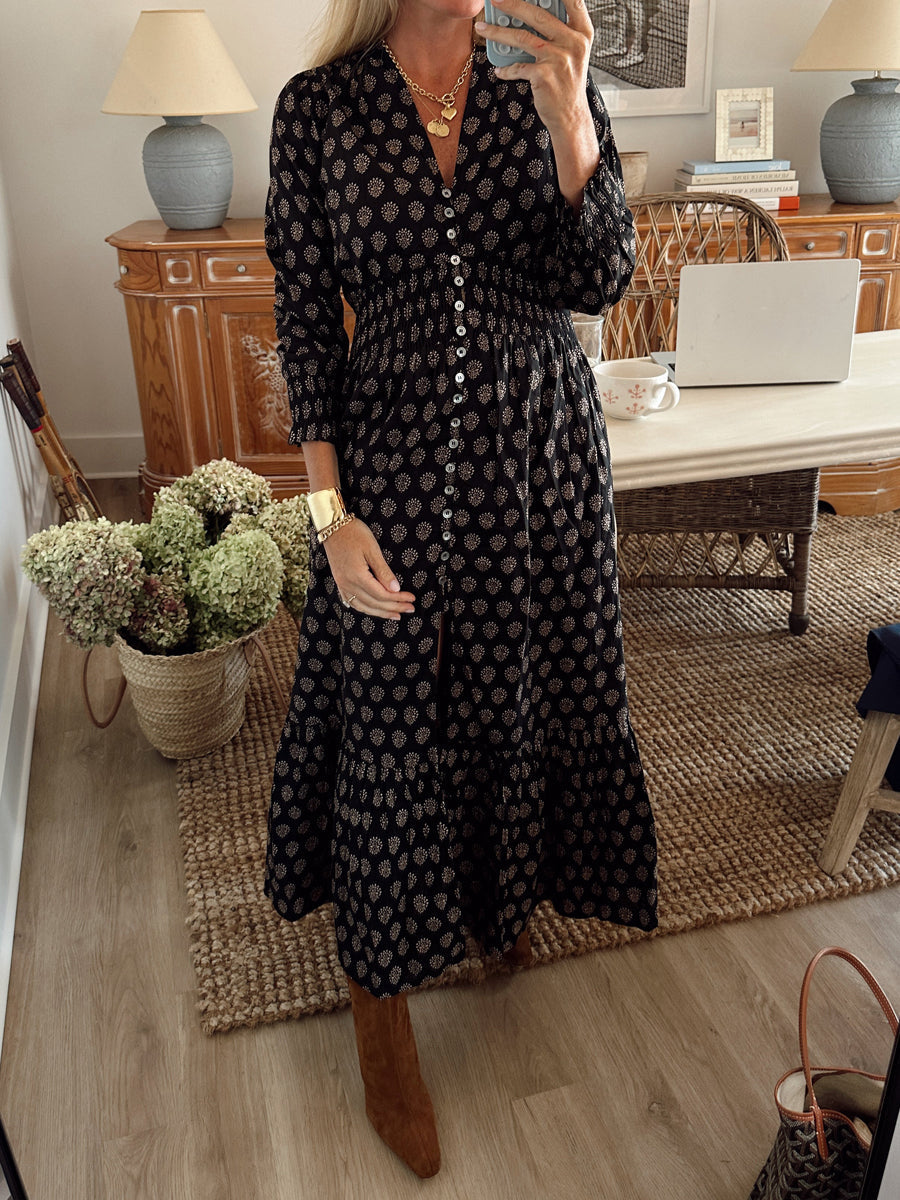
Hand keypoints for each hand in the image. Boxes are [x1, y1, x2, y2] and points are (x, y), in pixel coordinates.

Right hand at [322, 517, 415, 620]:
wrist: (332, 527)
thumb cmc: (354, 534)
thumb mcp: (372, 549)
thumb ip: (383, 571)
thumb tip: (395, 589)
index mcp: (357, 576)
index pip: (381, 594)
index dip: (398, 599)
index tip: (411, 599)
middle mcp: (348, 584)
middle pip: (374, 603)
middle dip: (394, 608)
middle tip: (410, 608)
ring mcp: (342, 585)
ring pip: (364, 607)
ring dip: (381, 613)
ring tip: (396, 615)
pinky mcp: (340, 583)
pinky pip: (354, 603)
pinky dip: (367, 609)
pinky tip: (375, 610)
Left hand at [475, 0, 594, 137]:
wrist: (570, 116)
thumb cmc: (567, 83)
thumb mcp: (572, 53)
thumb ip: (559, 32)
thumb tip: (526, 14)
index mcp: (582, 32)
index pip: (573, 1)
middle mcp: (573, 42)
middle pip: (538, 15)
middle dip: (512, 4)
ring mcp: (558, 59)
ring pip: (522, 38)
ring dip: (498, 33)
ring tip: (482, 28)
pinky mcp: (544, 76)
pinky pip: (517, 67)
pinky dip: (506, 69)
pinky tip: (499, 71)